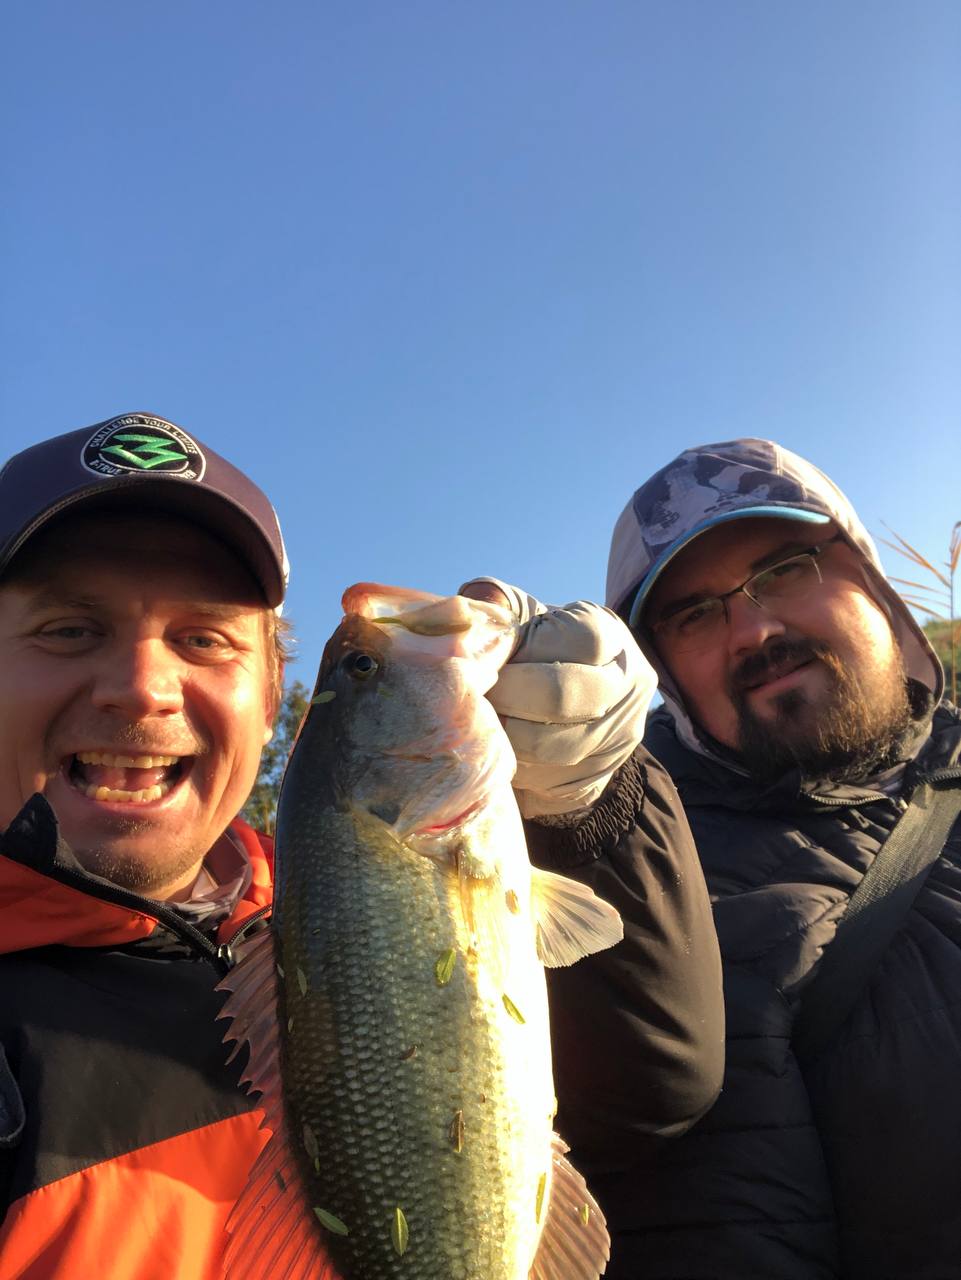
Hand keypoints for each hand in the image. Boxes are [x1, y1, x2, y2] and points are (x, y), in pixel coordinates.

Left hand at [459, 577, 656, 818]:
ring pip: (554, 746)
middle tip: (477, 697)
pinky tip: (498, 752)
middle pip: (565, 695)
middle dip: (508, 696)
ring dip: (506, 737)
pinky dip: (515, 768)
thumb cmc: (536, 653)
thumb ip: (500, 605)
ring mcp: (619, 734)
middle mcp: (627, 683)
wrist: (565, 711)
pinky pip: (549, 779)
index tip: (491, 661)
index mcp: (610, 635)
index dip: (527, 651)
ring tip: (481, 725)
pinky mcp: (599, 775)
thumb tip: (475, 599)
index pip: (580, 639)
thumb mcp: (525, 619)